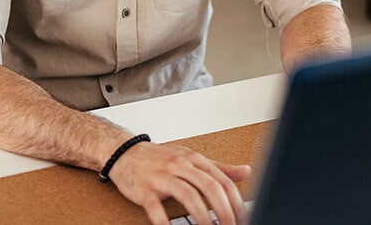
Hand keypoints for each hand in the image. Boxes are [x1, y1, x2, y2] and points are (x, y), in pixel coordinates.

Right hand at [109, 141, 250, 224]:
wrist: (124, 152)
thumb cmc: (159, 158)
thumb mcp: (190, 158)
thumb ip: (219, 167)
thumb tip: (246, 171)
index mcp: (193, 159)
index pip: (222, 181)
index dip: (236, 203)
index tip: (243, 219)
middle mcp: (179, 165)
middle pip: (209, 187)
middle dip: (224, 212)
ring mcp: (162, 177)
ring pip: (189, 196)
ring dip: (203, 218)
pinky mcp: (145, 190)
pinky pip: (158, 209)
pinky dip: (167, 224)